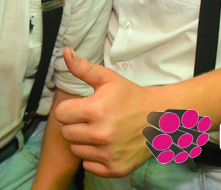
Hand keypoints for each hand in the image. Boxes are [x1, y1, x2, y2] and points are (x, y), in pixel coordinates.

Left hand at [54, 48, 155, 177]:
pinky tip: (105, 146)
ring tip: (98, 131)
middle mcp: (101, 134)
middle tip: (90, 119)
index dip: (69, 109)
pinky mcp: (116, 169)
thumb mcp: (108, 78)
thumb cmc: (131, 96)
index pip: (60, 114)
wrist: (160, 118)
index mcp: (96, 110)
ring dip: (83, 141)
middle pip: (66, 133)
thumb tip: (65, 52)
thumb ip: (83, 68)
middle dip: (75, 124)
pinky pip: (88, 166)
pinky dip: (94, 157)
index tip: (81, 107)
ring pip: (76, 150)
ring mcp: (109, 154)